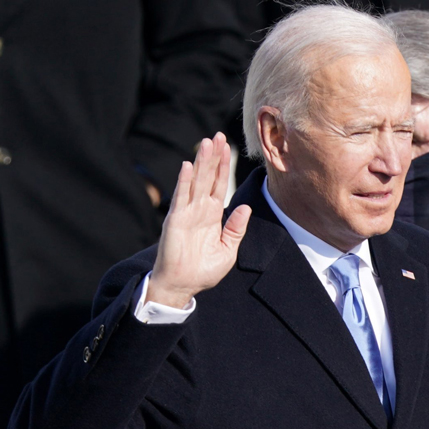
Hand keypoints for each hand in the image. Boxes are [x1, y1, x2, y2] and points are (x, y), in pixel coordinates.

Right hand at [147, 133, 250, 307]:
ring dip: (201, 163)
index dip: (223, 166)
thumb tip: (244, 206)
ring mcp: (187, 213)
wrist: (183, 285)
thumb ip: (236, 228)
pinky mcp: (175, 220)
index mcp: (212, 215)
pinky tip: (188, 166)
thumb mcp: (228, 250)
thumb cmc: (203, 270)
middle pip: (208, 177)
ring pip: (196, 182)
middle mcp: (199, 210)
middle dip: (214, 157)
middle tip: (218, 135)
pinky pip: (181, 198)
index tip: (228, 146)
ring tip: (207, 142)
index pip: (219, 185)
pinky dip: (185, 181)